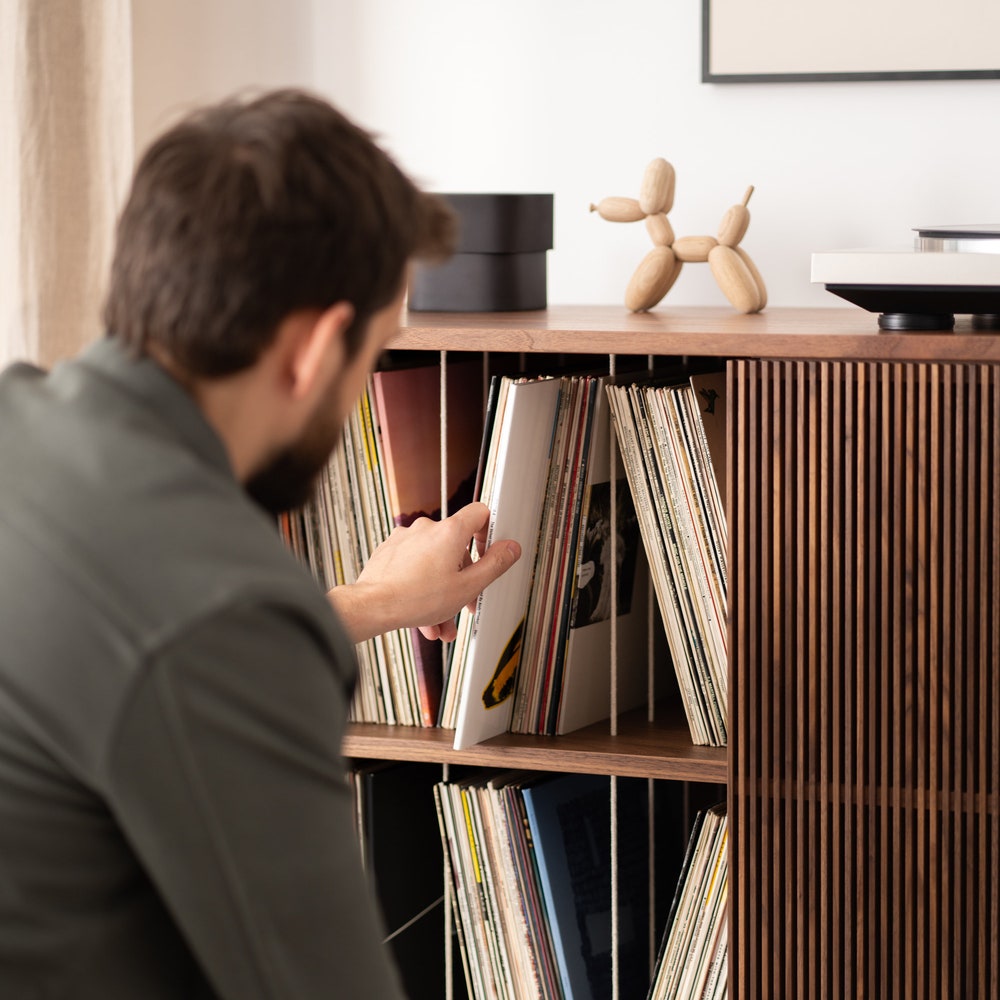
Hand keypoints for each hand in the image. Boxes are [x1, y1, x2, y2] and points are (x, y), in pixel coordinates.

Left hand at [327, 502, 521, 642]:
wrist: (373, 606)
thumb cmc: (416, 598)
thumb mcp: (467, 587)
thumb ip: (494, 565)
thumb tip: (511, 548)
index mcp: (450, 532)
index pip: (480, 513)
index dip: (489, 531)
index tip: (488, 552)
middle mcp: (427, 529)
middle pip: (456, 547)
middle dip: (462, 578)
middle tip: (464, 602)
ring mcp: (406, 539)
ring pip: (434, 563)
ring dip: (441, 591)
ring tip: (440, 621)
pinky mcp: (391, 551)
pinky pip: (414, 566)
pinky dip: (421, 586)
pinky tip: (422, 614)